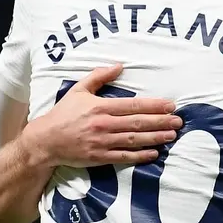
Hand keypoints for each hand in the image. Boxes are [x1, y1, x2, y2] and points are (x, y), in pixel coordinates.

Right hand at [22, 64, 181, 167]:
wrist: (44, 141)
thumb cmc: (63, 114)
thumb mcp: (78, 90)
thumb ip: (98, 76)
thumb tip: (119, 65)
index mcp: (100, 107)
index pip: (133, 105)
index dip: (154, 106)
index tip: (170, 106)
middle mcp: (103, 125)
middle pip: (137, 123)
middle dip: (161, 122)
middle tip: (178, 121)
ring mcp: (101, 142)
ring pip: (134, 140)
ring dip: (155, 138)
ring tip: (172, 135)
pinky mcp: (99, 157)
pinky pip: (123, 157)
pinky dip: (140, 156)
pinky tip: (154, 153)